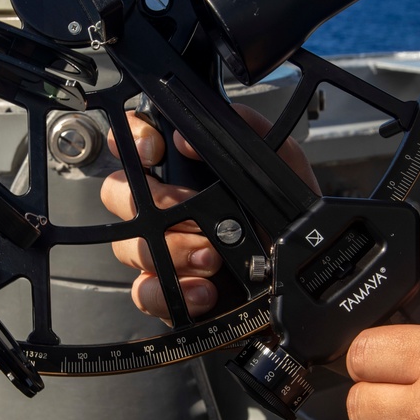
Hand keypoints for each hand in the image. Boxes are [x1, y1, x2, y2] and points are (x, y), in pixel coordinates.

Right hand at [100, 105, 318, 319]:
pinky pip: (144, 292)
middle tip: (196, 212)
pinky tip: (204, 290)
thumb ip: (252, 129)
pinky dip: (171, 292)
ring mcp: (164, 251)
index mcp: (186, 173)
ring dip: (174, 249)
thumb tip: (199, 127)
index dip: (134, 139)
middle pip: (119, 194)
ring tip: (213, 257)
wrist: (299, 279)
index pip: (136, 144)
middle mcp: (167, 209)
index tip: (154, 150)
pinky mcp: (168, 292)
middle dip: (155, 202)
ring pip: (130, 245)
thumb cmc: (288, 224)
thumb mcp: (283, 165)